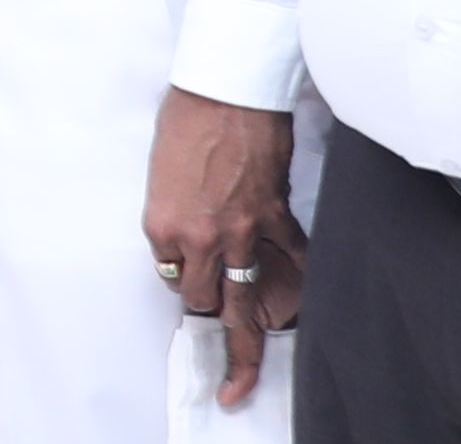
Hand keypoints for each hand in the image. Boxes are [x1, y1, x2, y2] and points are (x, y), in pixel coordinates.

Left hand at [144, 89, 303, 409]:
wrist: (226, 89)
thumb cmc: (188, 118)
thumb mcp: (160, 173)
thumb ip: (174, 211)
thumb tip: (189, 233)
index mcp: (162, 224)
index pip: (168, 273)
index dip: (179, 277)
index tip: (187, 280)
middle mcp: (199, 238)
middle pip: (203, 301)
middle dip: (212, 325)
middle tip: (224, 365)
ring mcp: (241, 232)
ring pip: (245, 298)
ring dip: (248, 329)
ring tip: (250, 370)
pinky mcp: (274, 217)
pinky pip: (291, 262)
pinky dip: (297, 282)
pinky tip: (300, 304)